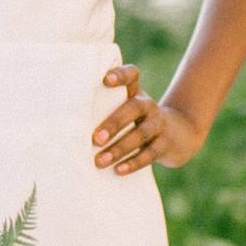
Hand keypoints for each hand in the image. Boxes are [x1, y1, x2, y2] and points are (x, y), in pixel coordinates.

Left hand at [91, 64, 207, 174]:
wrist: (178, 133)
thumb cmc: (134, 119)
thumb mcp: (123, 107)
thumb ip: (102, 106)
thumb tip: (68, 122)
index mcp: (134, 92)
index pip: (131, 75)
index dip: (120, 75)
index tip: (105, 79)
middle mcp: (147, 105)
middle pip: (133, 107)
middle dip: (113, 123)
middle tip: (95, 139)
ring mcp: (159, 124)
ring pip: (141, 134)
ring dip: (119, 148)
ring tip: (100, 161)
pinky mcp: (166, 143)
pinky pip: (150, 153)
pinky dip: (134, 162)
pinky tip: (118, 170)